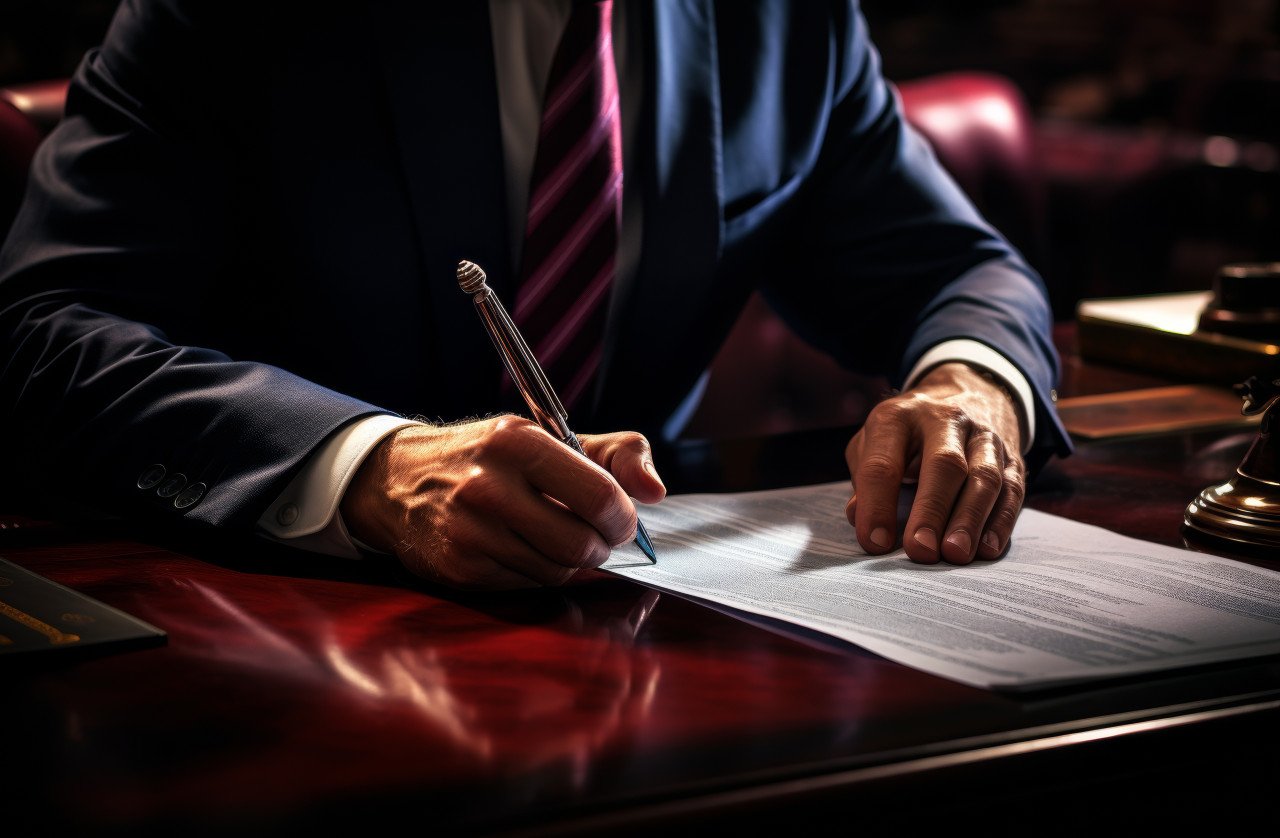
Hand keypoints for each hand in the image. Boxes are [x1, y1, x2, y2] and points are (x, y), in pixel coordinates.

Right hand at [339, 416, 665, 589]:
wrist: (398, 479)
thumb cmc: (491, 457)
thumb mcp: (551, 435)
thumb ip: (618, 453)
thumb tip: (656, 492)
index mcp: (518, 443)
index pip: (598, 496)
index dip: (622, 518)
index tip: (621, 520)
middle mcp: (488, 487)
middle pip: (580, 544)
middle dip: (598, 545)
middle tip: (592, 534)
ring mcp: (469, 531)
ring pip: (557, 572)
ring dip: (568, 562)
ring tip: (552, 536)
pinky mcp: (459, 569)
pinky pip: (526, 586)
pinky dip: (535, 573)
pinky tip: (519, 549)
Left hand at [844, 363, 1024, 563]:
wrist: (966, 393)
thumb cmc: (906, 433)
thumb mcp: (873, 442)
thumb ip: (864, 477)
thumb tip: (858, 516)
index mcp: (898, 417)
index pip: (883, 463)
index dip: (877, 505)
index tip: (875, 543)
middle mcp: (945, 420)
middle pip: (944, 464)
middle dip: (931, 511)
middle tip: (921, 551)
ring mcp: (984, 436)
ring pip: (984, 477)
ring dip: (970, 520)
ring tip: (956, 555)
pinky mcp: (1012, 456)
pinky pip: (1012, 490)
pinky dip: (1001, 521)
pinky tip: (987, 549)